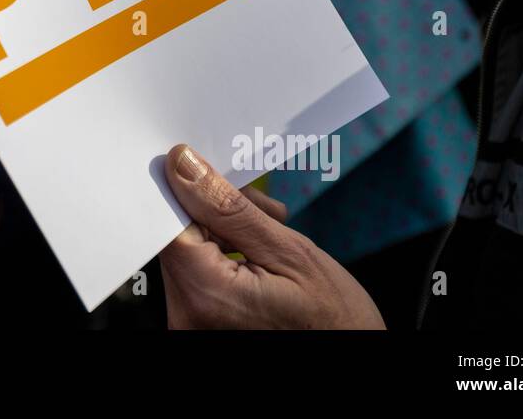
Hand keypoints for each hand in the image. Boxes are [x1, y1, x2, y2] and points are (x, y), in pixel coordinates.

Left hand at [159, 144, 384, 328]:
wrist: (355, 356)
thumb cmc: (336, 319)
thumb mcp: (291, 251)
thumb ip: (228, 207)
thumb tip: (182, 165)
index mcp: (207, 295)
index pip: (167, 223)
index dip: (189, 191)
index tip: (218, 176)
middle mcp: (187, 318)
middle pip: (178, 237)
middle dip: (217, 213)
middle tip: (266, 211)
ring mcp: (191, 326)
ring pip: (189, 252)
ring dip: (224, 233)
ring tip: (272, 235)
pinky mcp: (198, 327)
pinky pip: (197, 276)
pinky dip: (223, 258)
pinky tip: (259, 258)